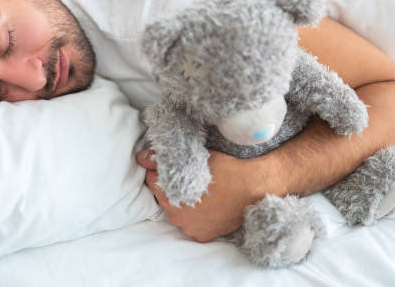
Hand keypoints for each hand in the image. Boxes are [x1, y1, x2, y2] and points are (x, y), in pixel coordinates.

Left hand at [136, 148, 266, 241]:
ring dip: (183, 203)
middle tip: (188, 176)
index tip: (172, 166)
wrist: (254, 184)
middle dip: (171, 187)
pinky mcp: (204, 235)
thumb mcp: (191, 158)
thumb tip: (141, 158)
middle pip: (165, 198)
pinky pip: (193, 224)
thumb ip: (161, 159)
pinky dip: (197, 216)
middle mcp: (177, 217)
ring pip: (179, 212)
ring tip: (199, 190)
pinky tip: (206, 204)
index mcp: (169, 196)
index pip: (153, 180)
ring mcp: (191, 229)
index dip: (161, 170)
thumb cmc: (224, 167)